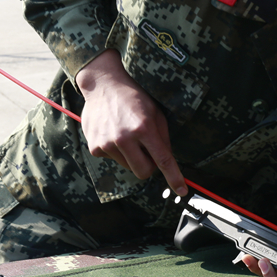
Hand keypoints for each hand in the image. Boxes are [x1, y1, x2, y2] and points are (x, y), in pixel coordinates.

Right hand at [75, 50, 187, 195]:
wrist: (103, 85)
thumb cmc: (134, 97)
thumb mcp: (155, 112)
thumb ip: (163, 137)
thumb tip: (166, 161)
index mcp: (144, 128)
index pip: (162, 159)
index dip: (174, 177)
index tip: (181, 190)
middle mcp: (124, 138)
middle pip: (144, 172)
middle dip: (149, 166)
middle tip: (147, 150)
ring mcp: (107, 144)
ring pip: (128, 166)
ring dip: (131, 156)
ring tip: (126, 134)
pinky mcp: (94, 147)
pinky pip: (113, 159)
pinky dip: (116, 151)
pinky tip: (113, 133)